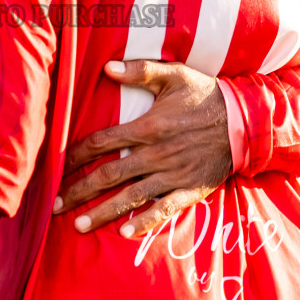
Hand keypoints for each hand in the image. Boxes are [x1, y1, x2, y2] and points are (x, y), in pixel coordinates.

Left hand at [54, 59, 232, 237]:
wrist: (245, 121)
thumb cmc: (205, 95)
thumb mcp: (174, 75)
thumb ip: (140, 70)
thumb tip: (107, 67)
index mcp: (148, 126)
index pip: (103, 142)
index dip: (77, 155)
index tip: (57, 166)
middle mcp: (156, 153)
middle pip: (109, 175)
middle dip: (80, 191)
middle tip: (54, 205)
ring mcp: (173, 174)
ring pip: (131, 196)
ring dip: (103, 212)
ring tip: (78, 225)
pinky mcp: (190, 190)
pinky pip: (164, 209)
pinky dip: (144, 222)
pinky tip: (125, 232)